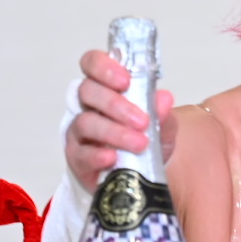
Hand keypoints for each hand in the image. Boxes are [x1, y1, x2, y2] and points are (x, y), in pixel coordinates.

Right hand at [65, 49, 176, 192]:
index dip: (104, 67)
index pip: (93, 63)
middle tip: (142, 121)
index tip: (125, 80)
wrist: (140, 177)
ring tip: (139, 144)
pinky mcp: (77, 157)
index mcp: (107, 87)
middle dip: (115, 104)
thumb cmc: (146, 142)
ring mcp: (80, 131)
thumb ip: (163, 113)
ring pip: (86, 122)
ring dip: (114, 132)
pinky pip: (80, 153)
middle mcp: (88, 105)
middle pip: (88, 91)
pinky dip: (97, 155)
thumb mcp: (162, 126)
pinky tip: (112, 158)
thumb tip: (164, 99)